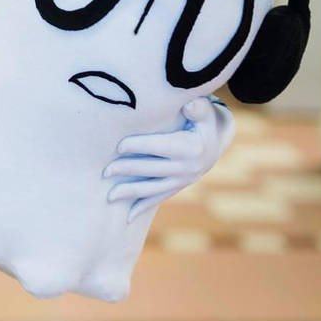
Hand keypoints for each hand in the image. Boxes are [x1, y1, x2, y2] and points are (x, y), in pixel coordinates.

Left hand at [101, 96, 234, 222]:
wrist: (216, 143)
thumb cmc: (203, 120)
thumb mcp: (205, 112)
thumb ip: (198, 107)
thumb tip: (189, 104)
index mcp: (190, 148)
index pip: (160, 147)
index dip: (139, 146)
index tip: (119, 146)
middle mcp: (186, 168)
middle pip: (151, 169)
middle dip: (127, 170)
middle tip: (105, 171)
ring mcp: (182, 180)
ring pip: (152, 189)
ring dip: (130, 192)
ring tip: (110, 196)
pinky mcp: (177, 187)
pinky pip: (158, 198)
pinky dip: (143, 207)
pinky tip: (128, 216)